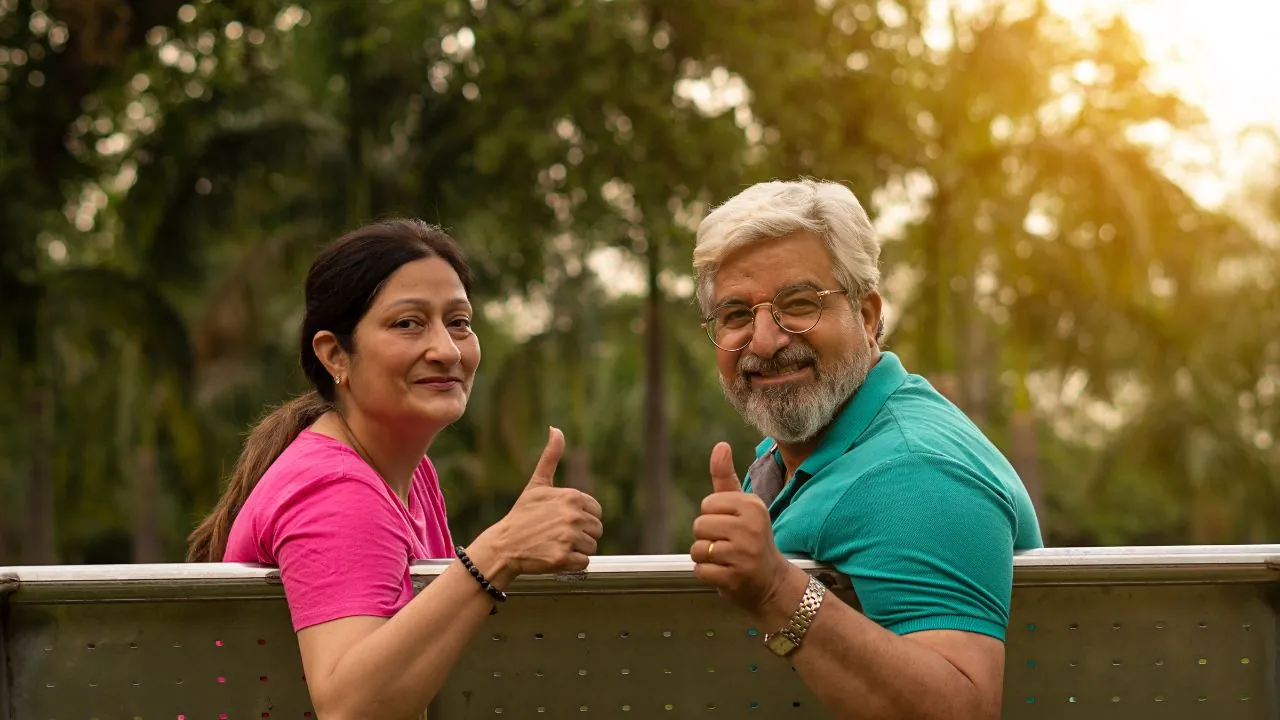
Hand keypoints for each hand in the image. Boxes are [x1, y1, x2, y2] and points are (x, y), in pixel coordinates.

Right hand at [472, 427, 603, 579]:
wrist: (503, 545)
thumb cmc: (522, 514)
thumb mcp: (537, 484)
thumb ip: (551, 457)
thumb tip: (555, 429)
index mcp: (571, 497)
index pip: (596, 511)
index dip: (582, 518)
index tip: (562, 520)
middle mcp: (572, 515)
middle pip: (597, 530)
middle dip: (581, 534)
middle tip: (557, 534)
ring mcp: (568, 537)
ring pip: (591, 547)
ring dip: (576, 549)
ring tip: (555, 544)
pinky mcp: (563, 558)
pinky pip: (584, 563)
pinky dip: (572, 564)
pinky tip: (554, 556)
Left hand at [690, 442, 792, 615]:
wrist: (773, 583)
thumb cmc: (752, 539)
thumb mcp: (743, 507)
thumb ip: (726, 477)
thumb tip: (720, 445)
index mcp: (752, 505)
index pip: (707, 504)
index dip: (713, 517)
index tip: (732, 526)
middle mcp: (751, 527)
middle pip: (699, 525)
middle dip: (707, 538)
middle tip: (729, 545)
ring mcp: (744, 553)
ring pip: (698, 549)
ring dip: (706, 558)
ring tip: (727, 560)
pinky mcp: (736, 576)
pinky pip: (701, 571)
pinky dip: (708, 575)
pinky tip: (726, 573)